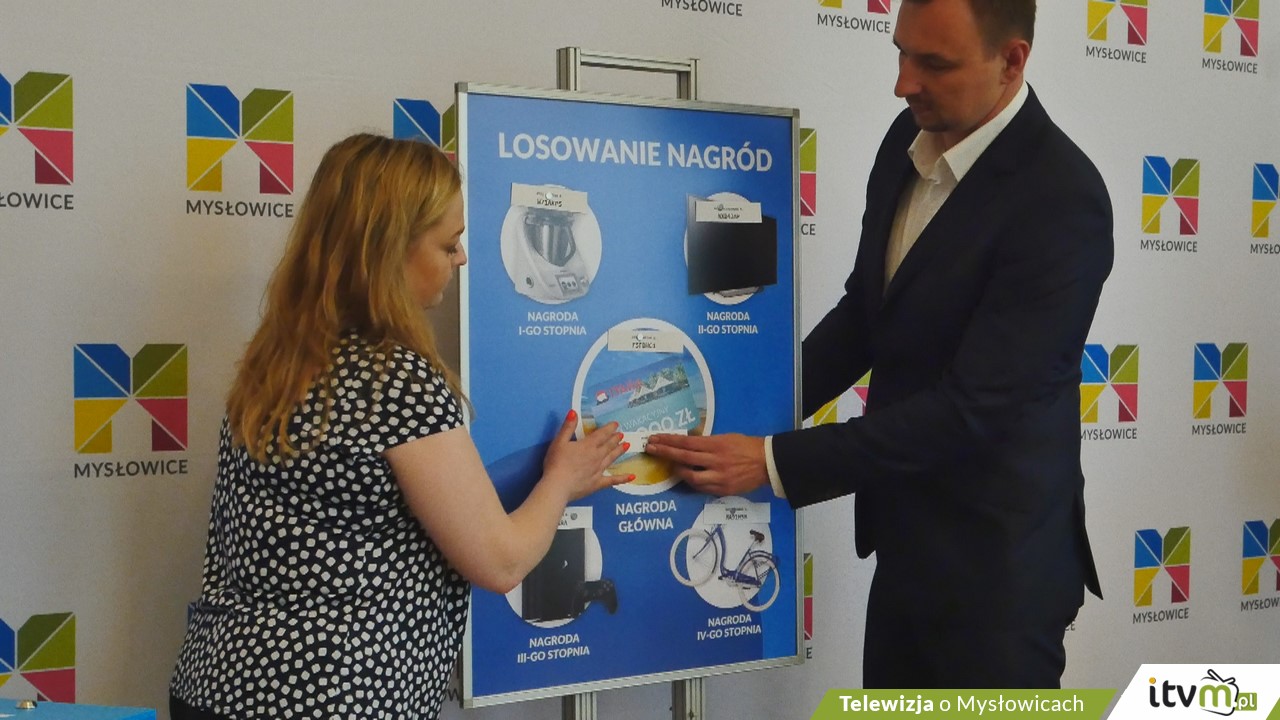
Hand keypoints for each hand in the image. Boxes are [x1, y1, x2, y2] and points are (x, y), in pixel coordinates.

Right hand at [542, 410, 630, 499]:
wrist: (558, 485)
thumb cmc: (556, 463)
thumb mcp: (559, 441)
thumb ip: (567, 427)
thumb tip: (574, 412)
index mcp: (588, 445)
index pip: (601, 434)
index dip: (609, 428)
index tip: (616, 424)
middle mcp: (596, 456)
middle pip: (608, 445)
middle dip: (616, 439)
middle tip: (622, 434)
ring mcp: (599, 470)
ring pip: (612, 458)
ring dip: (619, 451)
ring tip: (627, 446)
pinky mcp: (598, 483)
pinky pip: (613, 480)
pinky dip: (623, 478)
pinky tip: (632, 476)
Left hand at [644, 433, 768, 495]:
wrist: (768, 462)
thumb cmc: (747, 446)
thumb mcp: (726, 438)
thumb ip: (707, 442)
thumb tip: (687, 442)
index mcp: (717, 445)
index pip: (686, 443)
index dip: (668, 441)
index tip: (654, 439)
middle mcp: (716, 461)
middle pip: (684, 458)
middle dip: (665, 453)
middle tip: (650, 448)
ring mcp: (719, 477)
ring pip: (690, 477)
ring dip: (677, 471)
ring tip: (670, 466)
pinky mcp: (723, 490)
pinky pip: (701, 487)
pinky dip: (692, 482)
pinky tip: (687, 477)